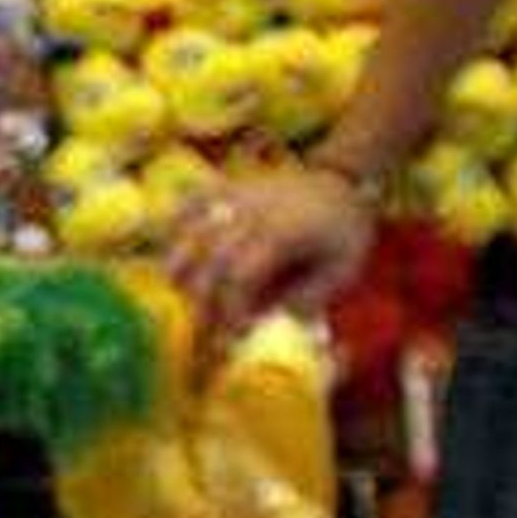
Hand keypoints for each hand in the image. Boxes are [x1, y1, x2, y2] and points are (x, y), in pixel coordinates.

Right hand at [169, 163, 377, 337]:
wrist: (341, 181)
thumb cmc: (344, 232)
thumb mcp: (342, 271)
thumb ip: (309, 299)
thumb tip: (274, 322)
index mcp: (281, 233)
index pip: (240, 276)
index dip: (230, 309)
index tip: (232, 336)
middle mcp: (250, 212)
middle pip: (208, 260)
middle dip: (202, 300)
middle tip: (204, 329)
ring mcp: (231, 196)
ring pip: (187, 234)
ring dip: (179, 269)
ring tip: (183, 295)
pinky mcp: (222, 187)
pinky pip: (185, 206)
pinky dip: (172, 230)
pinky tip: (174, 253)